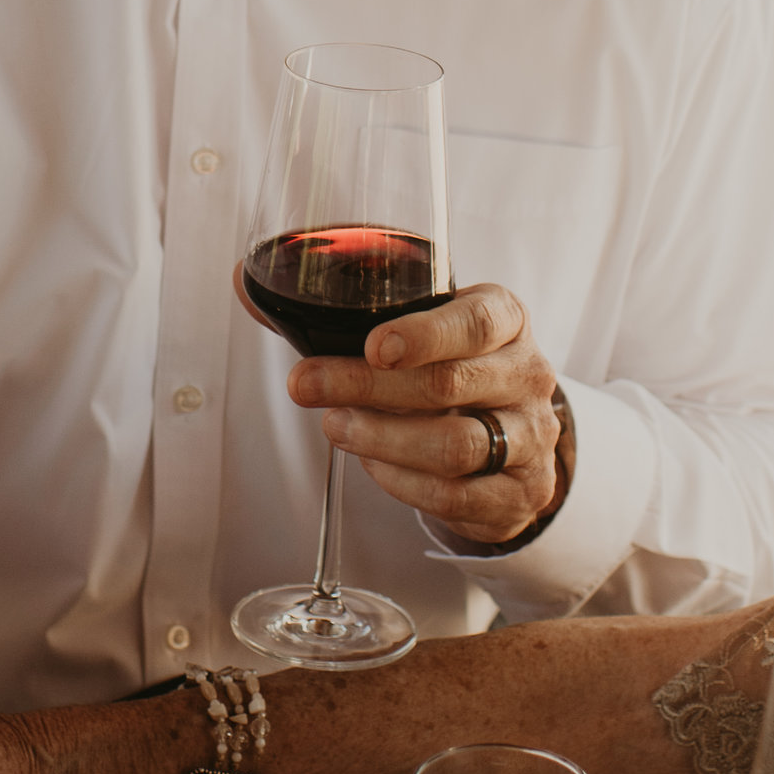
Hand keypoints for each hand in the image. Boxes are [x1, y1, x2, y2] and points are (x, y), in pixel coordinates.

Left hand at [251, 270, 568, 546]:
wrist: (515, 433)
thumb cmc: (451, 364)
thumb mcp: (416, 327)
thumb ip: (333, 308)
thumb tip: (243, 278)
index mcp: (507, 318)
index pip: (478, 321)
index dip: (425, 334)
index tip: (373, 346)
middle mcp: (528, 375)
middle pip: (449, 384)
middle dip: (367, 386)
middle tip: (305, 385)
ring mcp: (530, 439)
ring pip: (454, 445)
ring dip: (382, 438)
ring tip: (333, 426)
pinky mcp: (516, 495)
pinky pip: (455, 495)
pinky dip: (403, 482)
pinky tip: (369, 464)